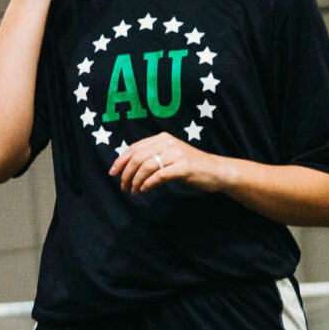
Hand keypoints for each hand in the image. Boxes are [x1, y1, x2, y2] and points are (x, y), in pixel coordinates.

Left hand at [110, 132, 227, 196]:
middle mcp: (168, 143)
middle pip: (138, 157)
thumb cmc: (190, 166)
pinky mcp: (183, 167)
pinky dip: (148, 184)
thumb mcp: (169, 156)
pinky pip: (159, 175)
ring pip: (146, 166)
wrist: (215, 171)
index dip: (120, 160)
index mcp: (162, 138)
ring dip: (136, 181)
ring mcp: (176, 154)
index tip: (112, 173)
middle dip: (126, 173)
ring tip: (134, 191)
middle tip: (123, 186)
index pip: (134, 147)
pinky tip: (145, 190)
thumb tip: (128, 169)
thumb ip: (152, 157)